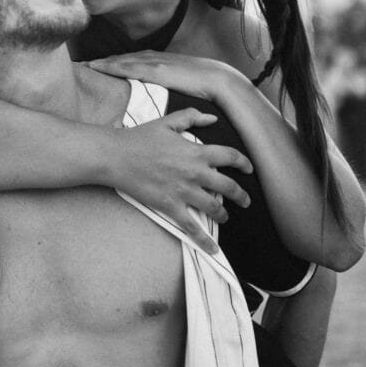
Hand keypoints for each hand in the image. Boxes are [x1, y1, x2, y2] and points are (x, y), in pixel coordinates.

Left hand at [87, 51, 236, 103]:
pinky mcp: (156, 69)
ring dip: (102, 62)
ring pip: (121, 60)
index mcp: (158, 62)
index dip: (112, 63)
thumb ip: (168, 87)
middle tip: (82, 65)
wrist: (219, 80)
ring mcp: (153, 62)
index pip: (129, 61)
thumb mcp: (181, 84)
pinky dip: (112, 66)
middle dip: (101, 61)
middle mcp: (153, 58)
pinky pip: (129, 66)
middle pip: (121, 58)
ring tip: (84, 65)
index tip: (95, 67)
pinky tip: (98, 67)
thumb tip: (159, 100)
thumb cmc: (202, 86)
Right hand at [111, 109, 251, 253]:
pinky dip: (204, 240)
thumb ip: (192, 117)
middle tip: (245, 201)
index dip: (244, 163)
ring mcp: (183, 191)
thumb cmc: (140, 138)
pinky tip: (213, 249)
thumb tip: (212, 118)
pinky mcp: (170, 206)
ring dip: (223, 214)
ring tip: (225, 217)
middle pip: (228, 186)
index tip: (249, 169)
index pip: (230, 157)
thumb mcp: (168, 121)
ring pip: (214, 207)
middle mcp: (195, 173)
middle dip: (241, 195)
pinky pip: (191, 226)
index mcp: (196, 152)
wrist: (117, 156)